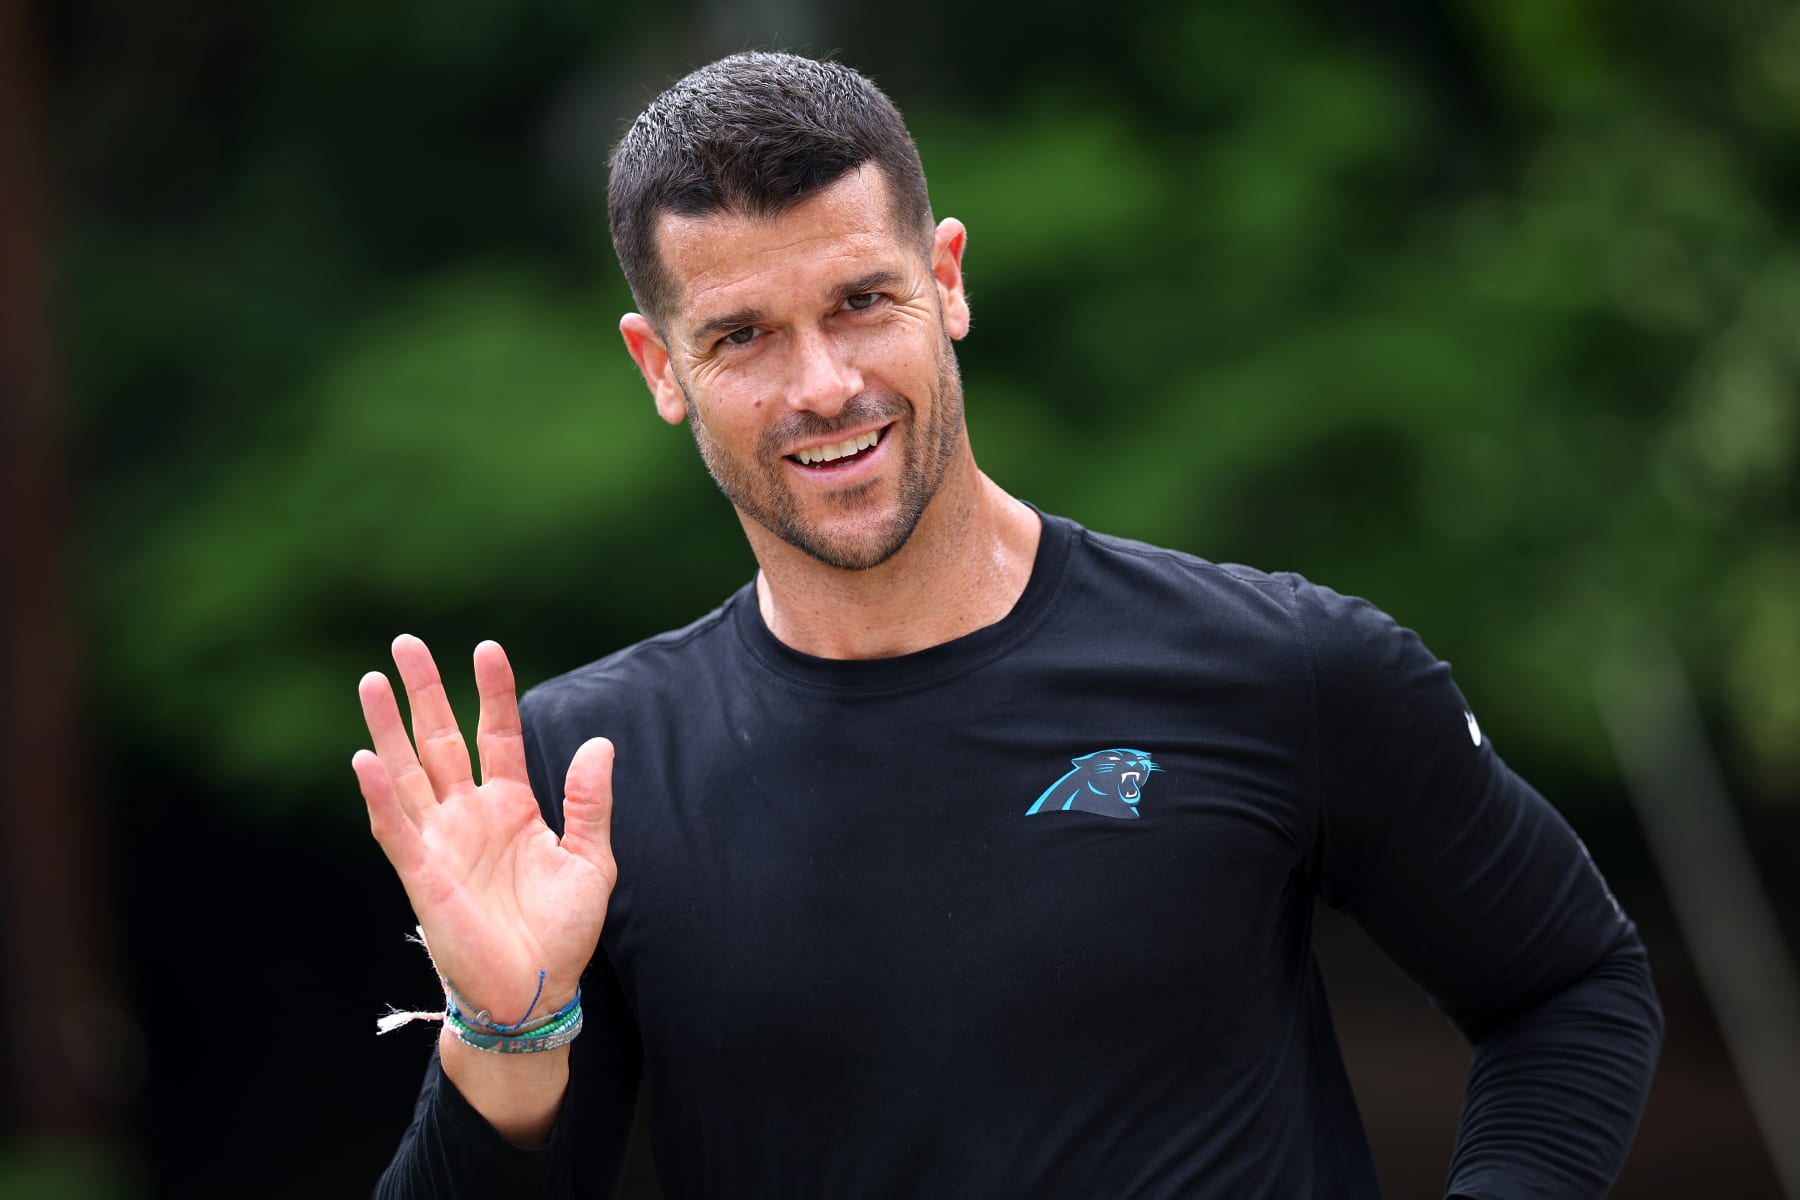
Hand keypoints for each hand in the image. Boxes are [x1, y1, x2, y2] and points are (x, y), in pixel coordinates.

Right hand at [354, 635, 615, 1023]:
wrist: (537, 992)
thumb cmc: (562, 931)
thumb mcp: (591, 860)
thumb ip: (589, 802)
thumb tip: (598, 743)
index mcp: (511, 806)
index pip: (496, 734)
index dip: (492, 692)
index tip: (487, 648)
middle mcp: (469, 815)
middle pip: (440, 740)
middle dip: (423, 692)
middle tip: (405, 643)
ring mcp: (441, 841)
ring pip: (408, 772)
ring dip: (388, 728)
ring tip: (371, 681)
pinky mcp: (421, 875)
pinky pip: (395, 828)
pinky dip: (380, 795)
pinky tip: (366, 758)